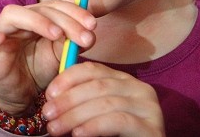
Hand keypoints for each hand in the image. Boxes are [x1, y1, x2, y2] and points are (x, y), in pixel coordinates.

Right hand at [0, 1, 95, 116]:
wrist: (20, 94)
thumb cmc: (38, 70)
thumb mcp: (60, 56)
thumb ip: (71, 43)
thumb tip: (90, 34)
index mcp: (37, 18)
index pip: (55, 6)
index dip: (74, 12)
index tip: (93, 25)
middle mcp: (19, 22)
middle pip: (39, 9)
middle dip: (64, 20)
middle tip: (84, 36)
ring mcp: (0, 34)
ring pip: (12, 15)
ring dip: (36, 21)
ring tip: (56, 34)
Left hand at [43, 63, 165, 136]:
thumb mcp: (92, 115)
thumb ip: (79, 102)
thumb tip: (52, 98)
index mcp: (123, 80)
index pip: (92, 70)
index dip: (67, 79)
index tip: (48, 94)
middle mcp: (139, 89)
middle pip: (97, 85)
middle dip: (68, 100)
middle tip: (47, 114)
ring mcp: (149, 107)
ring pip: (106, 103)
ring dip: (75, 116)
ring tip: (55, 128)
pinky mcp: (152, 128)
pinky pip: (119, 120)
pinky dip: (94, 126)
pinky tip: (78, 134)